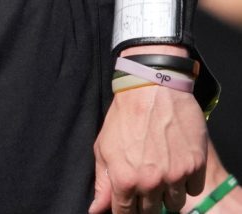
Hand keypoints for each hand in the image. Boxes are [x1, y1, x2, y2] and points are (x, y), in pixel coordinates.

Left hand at [90, 81, 208, 213]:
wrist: (153, 90)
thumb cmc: (123, 117)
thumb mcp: (104, 148)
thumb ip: (103, 183)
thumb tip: (96, 210)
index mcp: (125, 179)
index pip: (125, 213)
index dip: (124, 211)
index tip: (127, 207)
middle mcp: (151, 182)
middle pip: (151, 212)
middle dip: (145, 203)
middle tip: (144, 185)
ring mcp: (176, 175)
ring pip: (175, 204)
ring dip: (167, 195)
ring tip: (160, 175)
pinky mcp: (196, 165)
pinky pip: (194, 190)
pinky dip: (187, 183)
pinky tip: (176, 167)